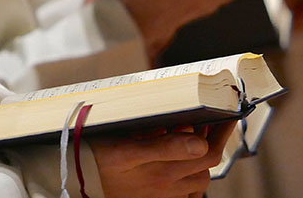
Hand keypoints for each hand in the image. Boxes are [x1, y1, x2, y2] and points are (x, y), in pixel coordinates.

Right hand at [90, 121, 233, 197]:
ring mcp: (161, 195)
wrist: (75, 182)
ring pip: (196, 179)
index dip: (221, 133)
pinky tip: (177, 159)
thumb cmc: (96, 161)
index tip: (227, 112)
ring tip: (194, 135)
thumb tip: (200, 141)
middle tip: (213, 120)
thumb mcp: (127, 149)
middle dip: (213, 142)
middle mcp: (168, 187)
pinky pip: (182, 190)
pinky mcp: (153, 197)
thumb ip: (165, 147)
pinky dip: (187, 174)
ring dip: (200, 157)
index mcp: (165, 172)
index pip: (207, 153)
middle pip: (205, 166)